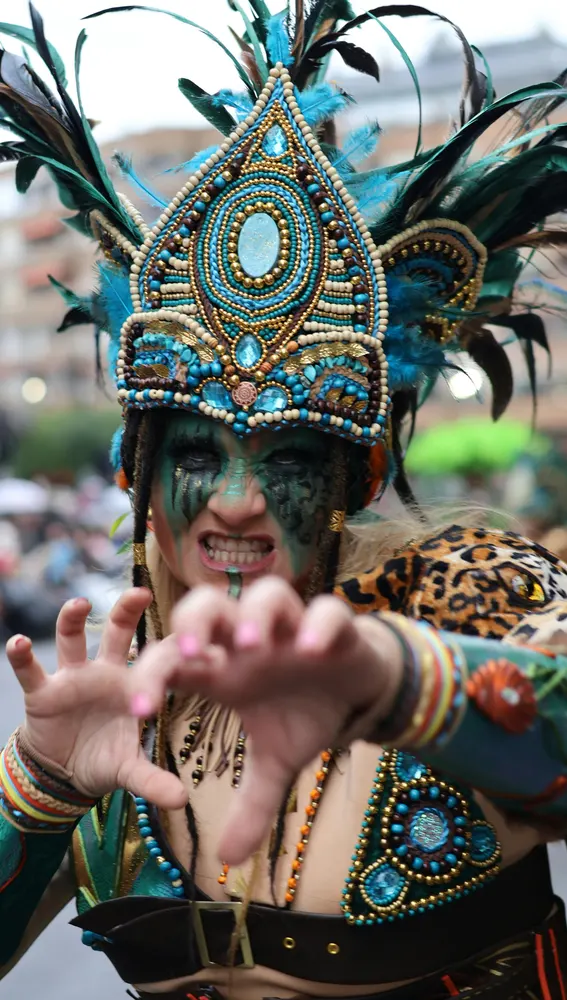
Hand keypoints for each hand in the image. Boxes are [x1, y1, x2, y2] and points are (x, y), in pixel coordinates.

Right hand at [5, 590, 185, 809]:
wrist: (61, 772)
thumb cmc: (103, 757)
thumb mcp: (128, 770)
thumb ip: (152, 781)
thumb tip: (183, 802)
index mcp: (134, 683)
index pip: (158, 658)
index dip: (177, 651)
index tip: (200, 644)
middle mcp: (106, 671)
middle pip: (118, 631)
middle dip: (127, 610)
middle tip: (141, 593)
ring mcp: (74, 676)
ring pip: (72, 638)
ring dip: (73, 619)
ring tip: (78, 604)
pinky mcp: (43, 690)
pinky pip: (31, 669)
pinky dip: (23, 655)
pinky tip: (19, 643)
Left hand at [128, 577, 402, 863]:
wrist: (357, 691)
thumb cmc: (304, 714)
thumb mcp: (276, 764)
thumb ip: (251, 805)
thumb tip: (227, 859)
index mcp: (225, 667)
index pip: (174, 658)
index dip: (150, 678)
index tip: (140, 713)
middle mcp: (252, 639)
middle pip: (208, 603)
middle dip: (193, 621)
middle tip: (187, 650)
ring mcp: (294, 627)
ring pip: (266, 594)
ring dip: (254, 616)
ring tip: (250, 648)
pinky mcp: (336, 626)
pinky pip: (328, 610)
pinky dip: (319, 625)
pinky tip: (312, 651)